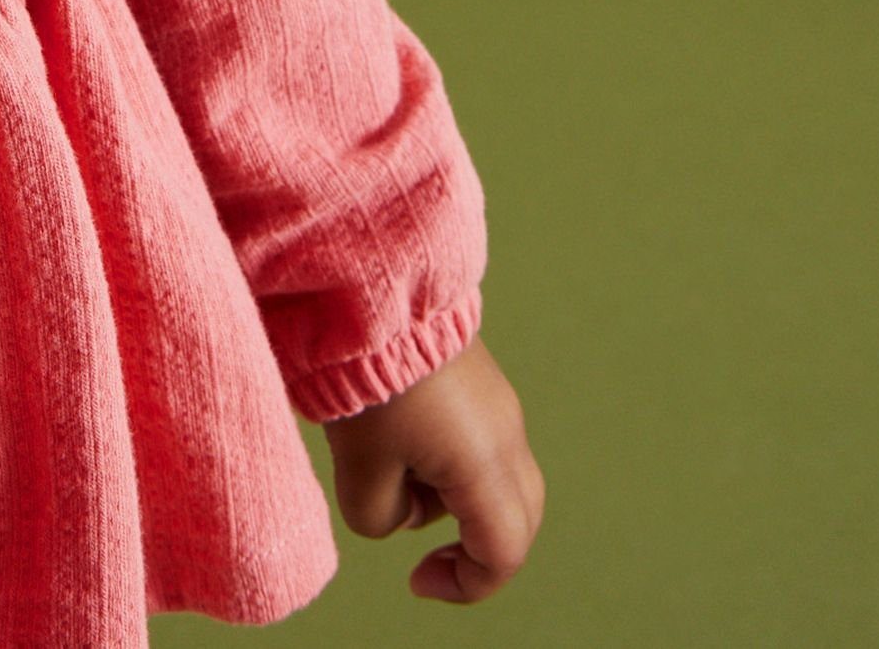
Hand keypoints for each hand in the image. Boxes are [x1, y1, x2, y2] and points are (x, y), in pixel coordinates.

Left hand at [319, 333, 544, 603]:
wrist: (374, 293)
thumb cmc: (369, 384)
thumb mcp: (360, 472)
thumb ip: (382, 518)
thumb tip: (402, 511)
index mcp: (485, 466)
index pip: (504, 552)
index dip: (467, 585)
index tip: (417, 580)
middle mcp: (507, 435)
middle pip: (518, 518)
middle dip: (476, 546)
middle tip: (427, 553)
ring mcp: (499, 402)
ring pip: (498, 479)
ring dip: (453, 498)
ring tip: (391, 469)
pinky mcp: (481, 378)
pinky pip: (483, 440)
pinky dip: (449, 461)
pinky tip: (397, 435)